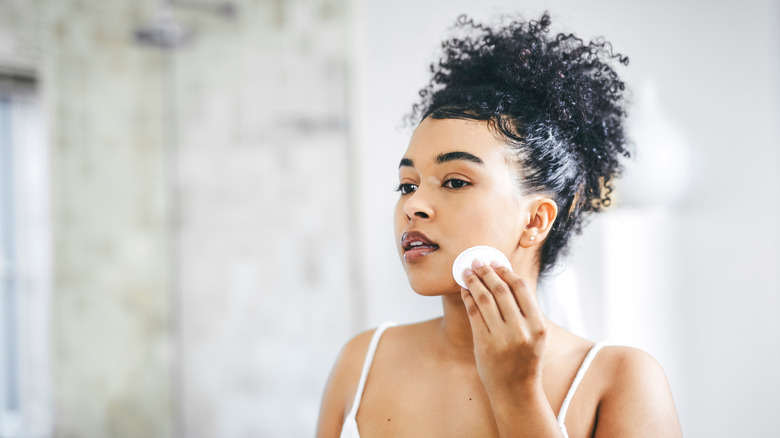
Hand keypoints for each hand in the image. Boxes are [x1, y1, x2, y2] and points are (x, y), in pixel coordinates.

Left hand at [461, 259, 546, 394]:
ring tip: (467, 272)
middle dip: (487, 272)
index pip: (521, 289)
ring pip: (485, 299)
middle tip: (477, 261)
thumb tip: (505, 279)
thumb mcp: (534, 336)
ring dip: (474, 281)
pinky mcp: (484, 344)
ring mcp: (502, 338)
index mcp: (538, 326)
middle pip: (501, 290)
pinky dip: (468, 298)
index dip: (506, 272)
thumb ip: (525, 312)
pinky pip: (474, 313)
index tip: (496, 263)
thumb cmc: (525, 360)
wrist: (516, 392)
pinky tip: (465, 290)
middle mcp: (521, 331)